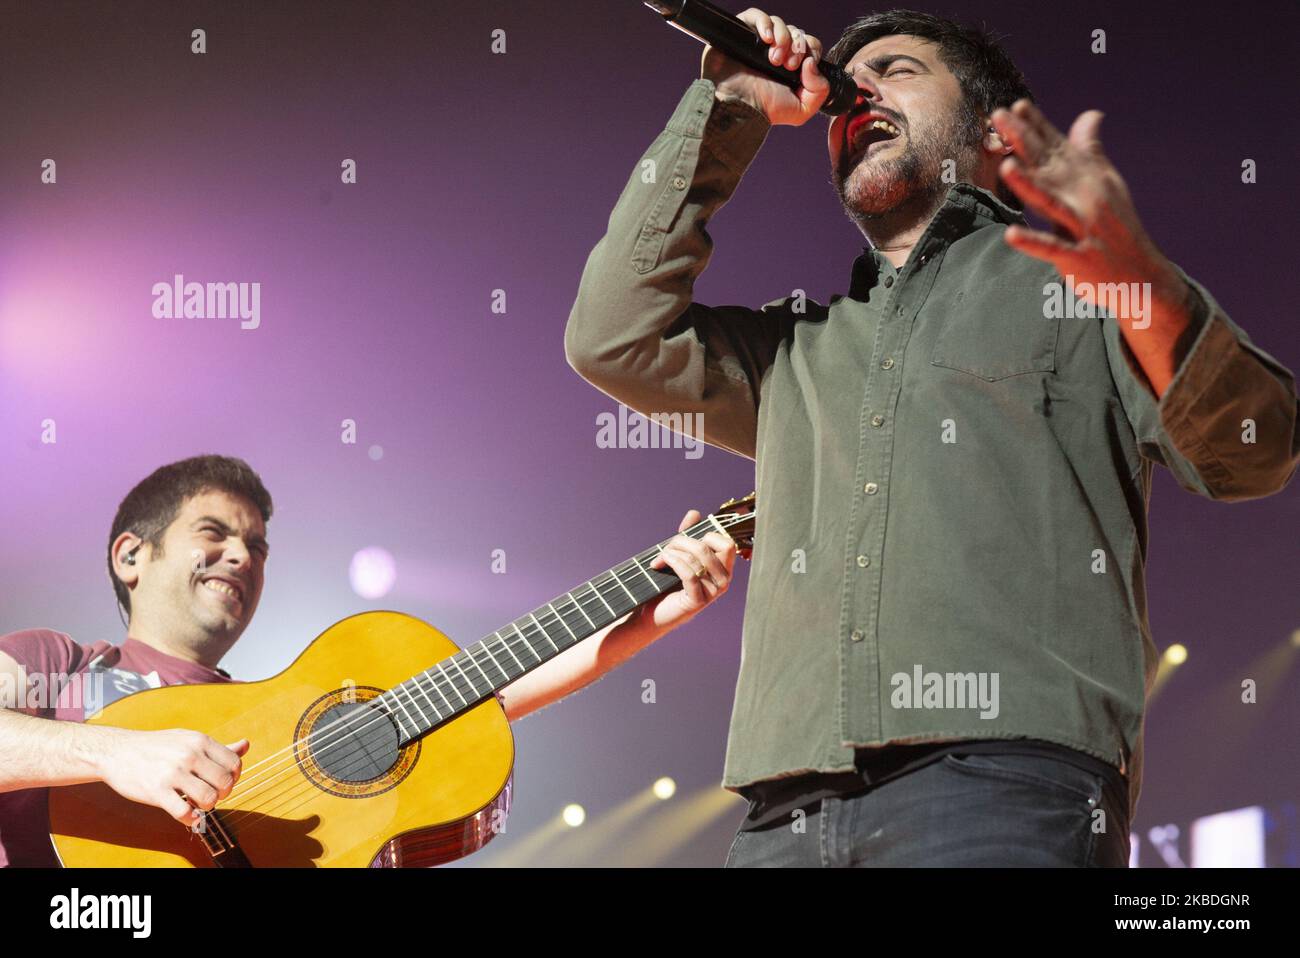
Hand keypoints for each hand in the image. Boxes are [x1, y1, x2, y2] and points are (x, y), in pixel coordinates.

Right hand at [97, 727, 248, 827]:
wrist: (117, 751)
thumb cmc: (157, 747)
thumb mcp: (189, 739)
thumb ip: (218, 747)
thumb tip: (246, 745)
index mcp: (200, 741)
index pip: (235, 764)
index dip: (234, 777)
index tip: (222, 782)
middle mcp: (189, 755)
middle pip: (226, 783)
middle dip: (222, 794)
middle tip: (210, 794)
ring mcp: (173, 773)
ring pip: (209, 799)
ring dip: (206, 807)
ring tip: (196, 803)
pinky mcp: (156, 791)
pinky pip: (184, 812)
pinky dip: (190, 819)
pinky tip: (186, 814)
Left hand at [642, 509, 736, 627]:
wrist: (651, 612)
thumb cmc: (667, 584)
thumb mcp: (679, 555)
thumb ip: (688, 534)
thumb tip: (695, 513)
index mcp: (723, 568)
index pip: (727, 543)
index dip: (707, 535)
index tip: (687, 539)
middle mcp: (724, 581)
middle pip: (711, 547)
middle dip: (684, 541)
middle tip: (667, 548)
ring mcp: (713, 592)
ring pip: (699, 558)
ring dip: (674, 552)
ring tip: (660, 558)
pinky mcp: (698, 601)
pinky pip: (690, 574)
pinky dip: (674, 562)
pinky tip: (660, 562)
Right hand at [701, 7, 828, 125]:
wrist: (736, 108)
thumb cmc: (764, 110)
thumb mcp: (801, 110)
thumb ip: (820, 90)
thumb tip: (811, 63)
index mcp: (790, 66)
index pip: (809, 44)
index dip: (810, 50)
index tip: (801, 66)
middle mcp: (775, 52)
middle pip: (796, 32)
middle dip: (796, 46)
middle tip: (788, 65)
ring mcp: (758, 42)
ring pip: (779, 22)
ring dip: (782, 38)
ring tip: (773, 59)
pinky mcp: (741, 34)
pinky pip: (756, 15)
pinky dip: (765, 23)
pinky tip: (766, 39)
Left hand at [992, 100, 1184, 321]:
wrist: (1142, 276)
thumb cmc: (1117, 228)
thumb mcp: (1107, 185)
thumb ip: (1090, 152)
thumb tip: (1090, 115)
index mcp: (1089, 180)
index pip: (1059, 147)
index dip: (1038, 126)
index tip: (1016, 105)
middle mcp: (1086, 197)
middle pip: (1049, 165)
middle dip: (1024, 140)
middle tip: (999, 117)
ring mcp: (1082, 227)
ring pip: (1051, 202)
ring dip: (1029, 185)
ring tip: (1007, 166)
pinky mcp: (1077, 257)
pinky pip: (1052, 248)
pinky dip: (1032, 242)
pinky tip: (1011, 234)